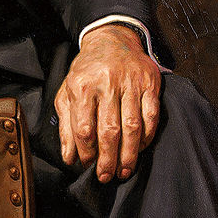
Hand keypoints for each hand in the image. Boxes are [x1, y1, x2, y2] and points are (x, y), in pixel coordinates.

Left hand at [54, 25, 160, 182]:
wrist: (111, 40)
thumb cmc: (87, 71)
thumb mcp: (67, 92)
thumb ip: (66, 125)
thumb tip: (68, 157)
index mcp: (82, 85)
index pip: (84, 128)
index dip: (86, 152)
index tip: (88, 166)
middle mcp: (106, 83)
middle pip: (109, 131)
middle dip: (108, 159)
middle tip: (107, 176)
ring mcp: (130, 82)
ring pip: (132, 126)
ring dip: (129, 154)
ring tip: (124, 170)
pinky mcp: (149, 83)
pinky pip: (151, 115)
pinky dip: (147, 137)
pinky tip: (140, 149)